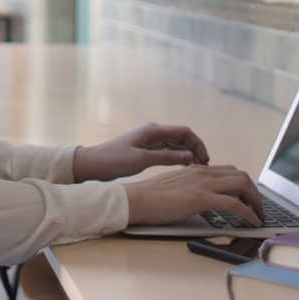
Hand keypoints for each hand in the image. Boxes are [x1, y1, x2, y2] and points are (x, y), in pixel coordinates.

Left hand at [72, 122, 210, 181]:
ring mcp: (149, 141)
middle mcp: (153, 132)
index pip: (184, 132)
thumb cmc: (114, 160)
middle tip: (205, 166)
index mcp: (153, 131)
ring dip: (188, 154)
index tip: (205, 159)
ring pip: (176, 145)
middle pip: (182, 137)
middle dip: (195, 149)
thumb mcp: (142, 160)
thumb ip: (167, 157)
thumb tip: (190, 156)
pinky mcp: (146, 149)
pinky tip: (184, 167)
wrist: (93, 164)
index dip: (198, 144)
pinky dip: (178, 157)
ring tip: (198, 169)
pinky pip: (168, 151)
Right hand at [122, 165, 265, 226]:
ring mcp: (203, 184)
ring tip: (259, 216)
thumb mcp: (174, 187)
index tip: (248, 199)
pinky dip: (249, 213)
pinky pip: (235, 204)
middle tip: (258, 208)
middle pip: (241, 176)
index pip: (229, 171)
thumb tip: (200, 200)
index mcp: (195, 170)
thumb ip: (189, 188)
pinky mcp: (201, 198)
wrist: (135, 199)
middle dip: (255, 193)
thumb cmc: (149, 197)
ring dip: (256, 201)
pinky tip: (253, 222)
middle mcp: (202, 172)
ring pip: (242, 185)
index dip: (243, 185)